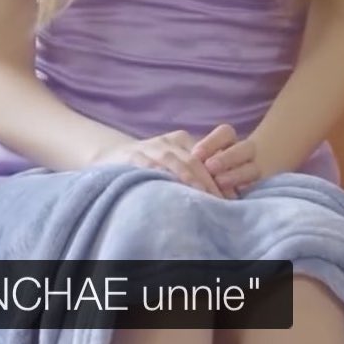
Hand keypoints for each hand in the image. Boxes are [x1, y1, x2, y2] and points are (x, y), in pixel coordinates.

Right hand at [89, 130, 227, 198]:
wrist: (111, 156)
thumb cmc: (149, 166)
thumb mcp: (174, 161)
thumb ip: (196, 172)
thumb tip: (229, 194)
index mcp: (182, 140)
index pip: (208, 153)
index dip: (221, 173)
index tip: (232, 196)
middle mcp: (168, 141)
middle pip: (195, 159)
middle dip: (210, 182)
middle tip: (222, 203)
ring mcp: (151, 146)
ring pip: (176, 160)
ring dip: (192, 179)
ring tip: (205, 196)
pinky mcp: (134, 155)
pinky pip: (152, 165)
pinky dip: (165, 177)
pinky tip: (173, 190)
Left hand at [192, 125, 262, 195]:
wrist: (218, 188)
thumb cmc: (198, 168)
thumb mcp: (196, 160)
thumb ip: (194, 159)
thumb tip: (188, 161)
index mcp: (228, 141)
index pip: (225, 133)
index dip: (212, 142)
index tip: (196, 155)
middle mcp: (245, 154)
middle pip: (246, 148)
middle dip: (228, 157)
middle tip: (210, 167)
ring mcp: (253, 171)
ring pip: (254, 169)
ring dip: (236, 175)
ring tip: (219, 182)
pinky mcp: (256, 188)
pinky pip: (256, 186)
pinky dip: (245, 189)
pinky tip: (233, 195)